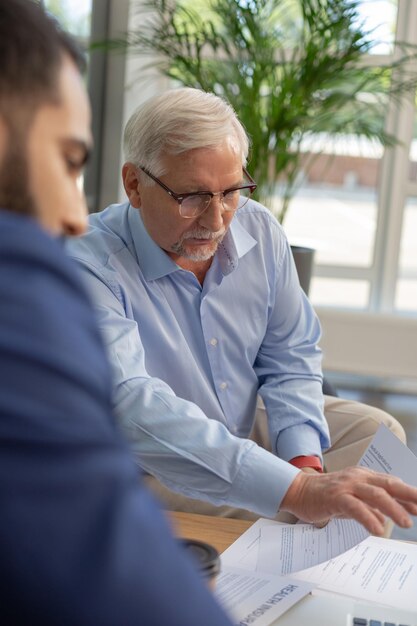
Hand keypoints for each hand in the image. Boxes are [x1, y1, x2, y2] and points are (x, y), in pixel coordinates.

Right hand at [280, 466, 416, 535]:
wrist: (298, 491)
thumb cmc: (326, 495)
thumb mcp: (353, 498)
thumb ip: (371, 504)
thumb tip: (392, 514)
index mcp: (364, 476)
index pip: (391, 483)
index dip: (409, 494)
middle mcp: (358, 477)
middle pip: (388, 485)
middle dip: (408, 496)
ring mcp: (346, 486)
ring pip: (375, 495)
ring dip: (393, 508)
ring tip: (406, 523)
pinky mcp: (335, 497)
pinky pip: (355, 507)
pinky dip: (368, 518)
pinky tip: (378, 530)